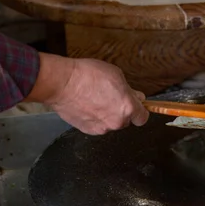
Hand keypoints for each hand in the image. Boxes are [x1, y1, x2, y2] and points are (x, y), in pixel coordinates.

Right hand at [26, 53, 149, 135]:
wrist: (62, 83)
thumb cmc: (87, 75)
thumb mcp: (116, 75)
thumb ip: (129, 90)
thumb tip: (137, 97)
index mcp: (127, 108)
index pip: (142, 118)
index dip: (139, 111)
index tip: (136, 106)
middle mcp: (116, 121)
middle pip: (126, 120)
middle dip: (122, 111)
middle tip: (111, 97)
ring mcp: (102, 128)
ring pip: (111, 123)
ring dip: (108, 115)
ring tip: (96, 100)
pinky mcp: (88, 130)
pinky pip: (98, 125)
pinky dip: (95, 118)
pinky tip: (88, 106)